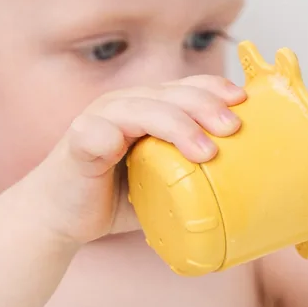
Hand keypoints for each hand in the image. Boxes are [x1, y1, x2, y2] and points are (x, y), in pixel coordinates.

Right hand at [22, 76, 246, 244]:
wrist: (60, 218)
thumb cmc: (115, 198)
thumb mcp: (164, 184)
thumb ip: (193, 176)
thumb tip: (247, 186)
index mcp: (147, 109)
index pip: (185, 88)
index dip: (213, 88)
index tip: (243, 101)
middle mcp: (123, 106)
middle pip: (170, 93)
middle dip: (205, 105)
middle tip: (233, 127)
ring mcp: (98, 121)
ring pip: (141, 108)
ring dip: (175, 124)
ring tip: (205, 151)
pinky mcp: (77, 143)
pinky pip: (94, 134)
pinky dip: (108, 136)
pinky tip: (122, 146)